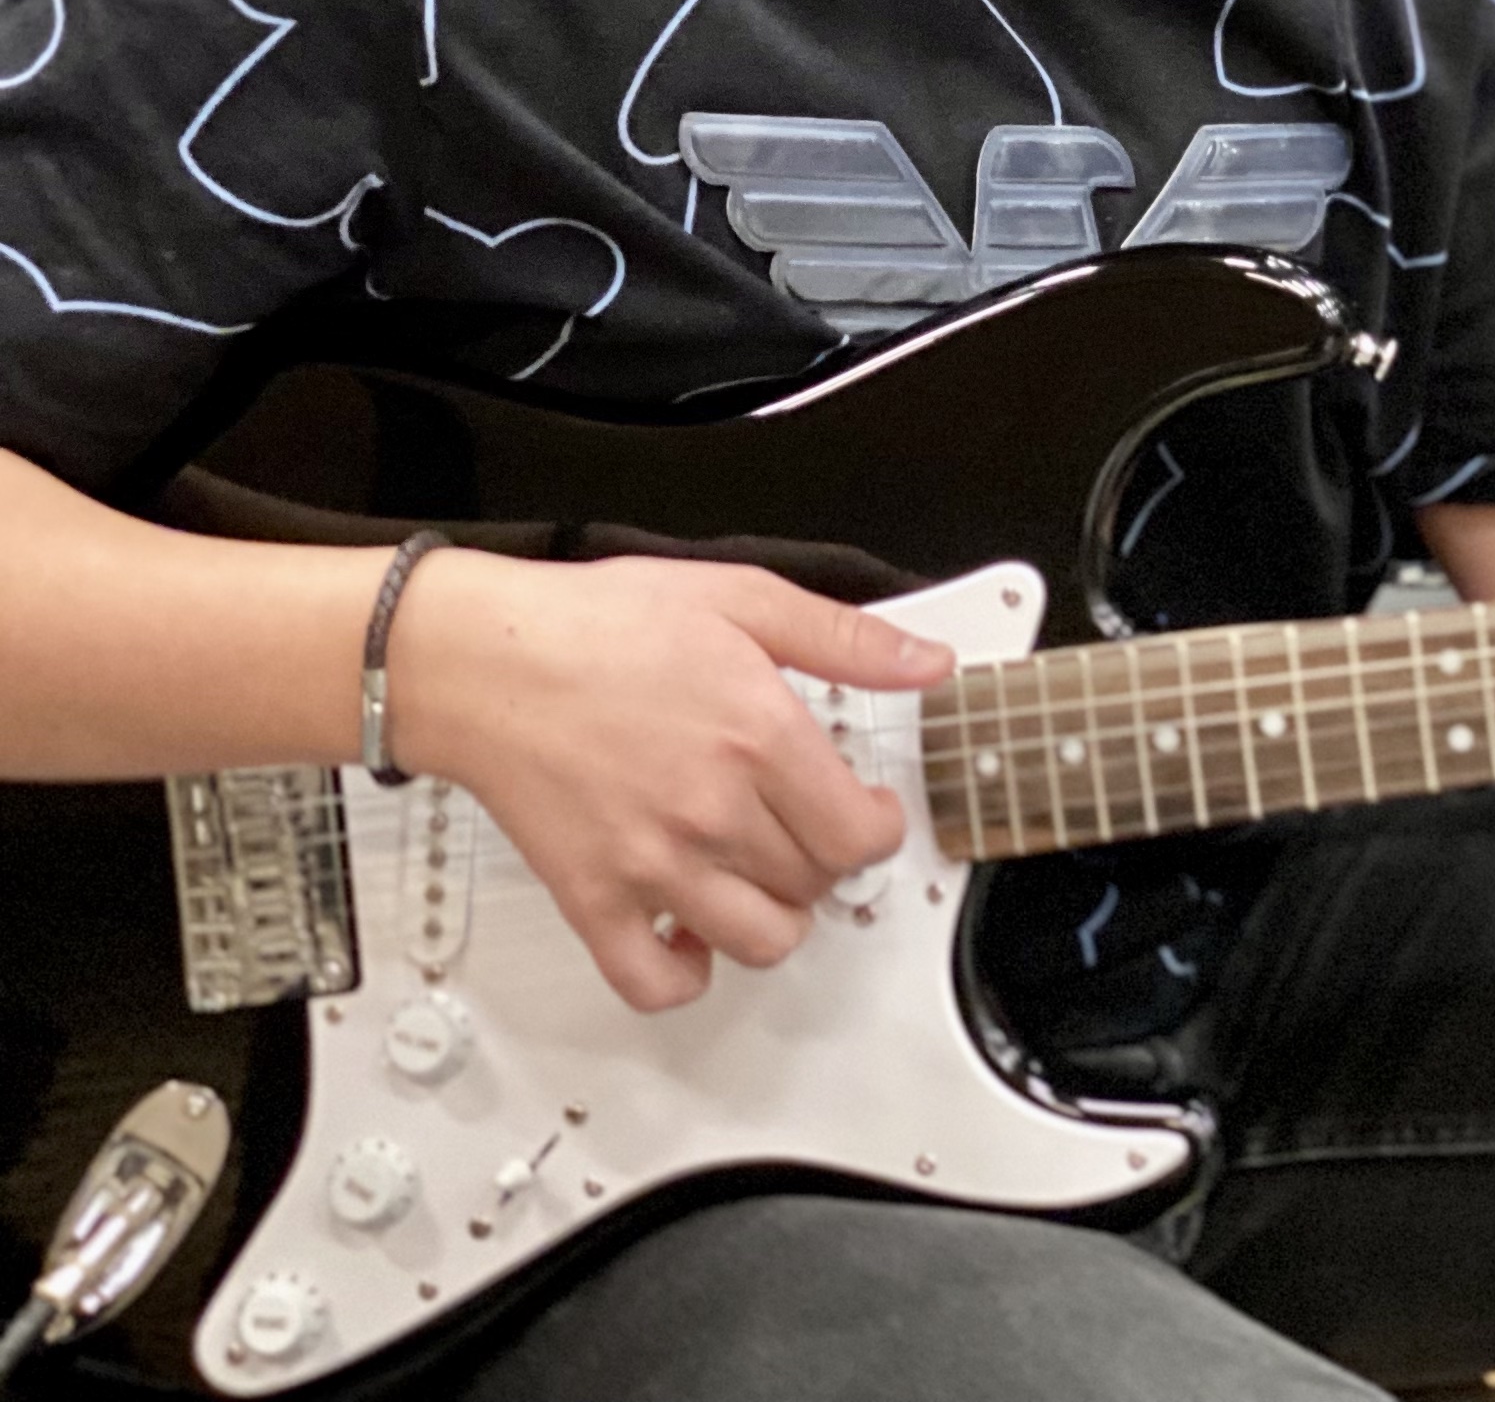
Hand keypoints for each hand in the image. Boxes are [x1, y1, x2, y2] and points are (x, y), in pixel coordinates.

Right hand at [394, 552, 953, 1013]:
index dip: (879, 827)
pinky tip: (691, 930)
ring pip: (759, 940)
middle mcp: (712, 811)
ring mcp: (651, 865)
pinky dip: (686, 973)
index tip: (867, 811)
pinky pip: (655, 982)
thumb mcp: (742, 597)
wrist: (481, 659)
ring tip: (759, 874)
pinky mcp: (591, 898)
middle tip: (802, 826)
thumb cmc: (595, 626)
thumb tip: (927, 663)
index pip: (862, 834)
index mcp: (759, 738)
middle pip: (816, 884)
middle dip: (824, 858)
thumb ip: (846, 638)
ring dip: (773, 915)